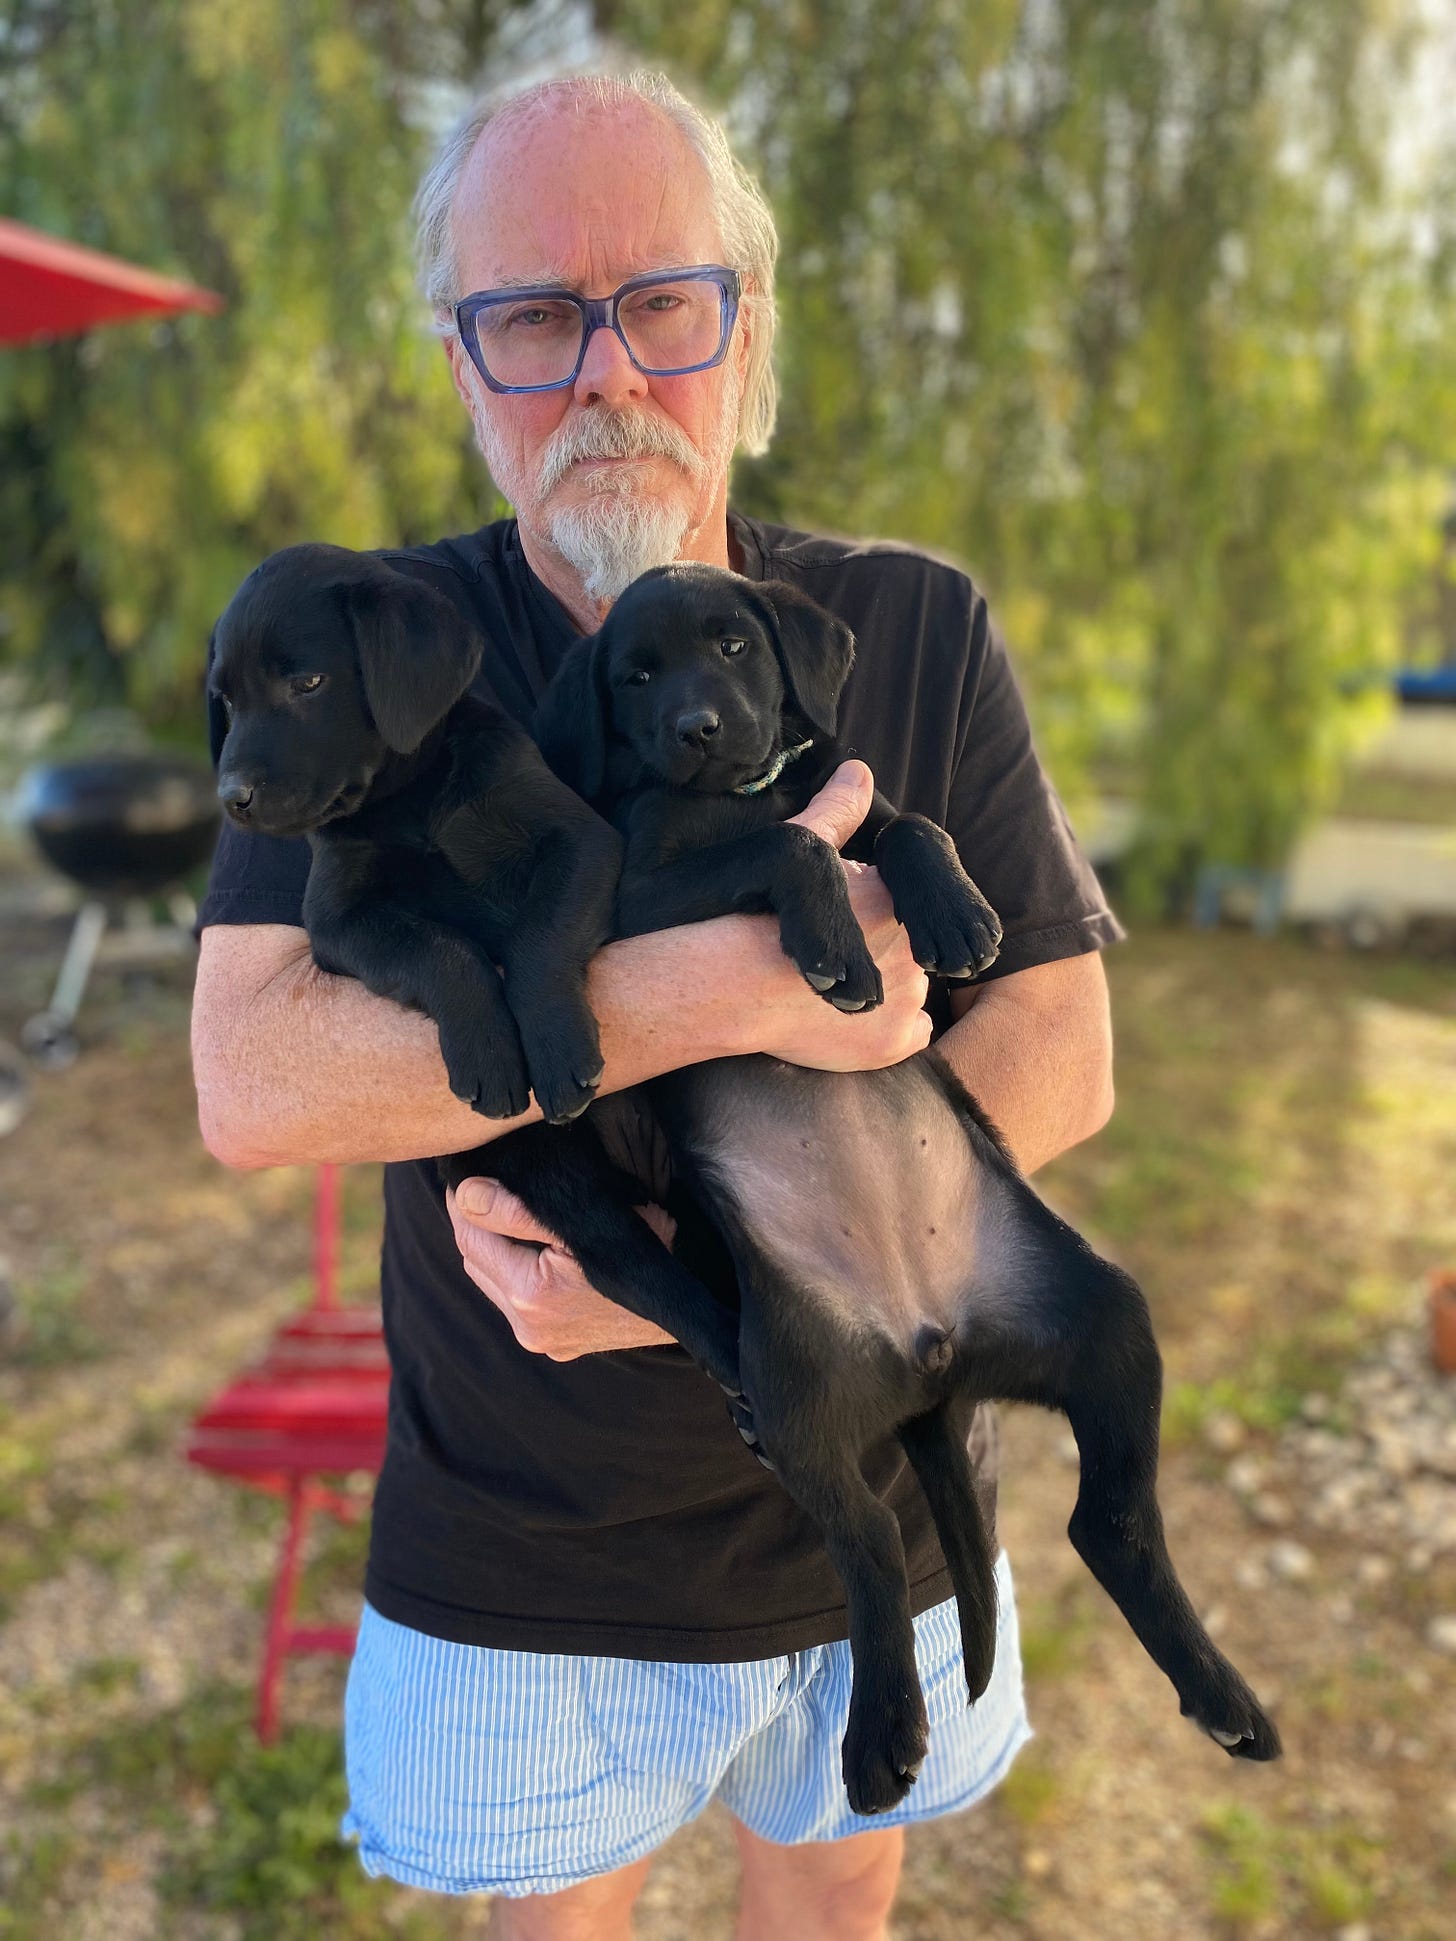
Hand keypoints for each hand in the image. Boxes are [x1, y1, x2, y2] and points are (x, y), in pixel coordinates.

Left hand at [446, 1179, 677, 1359]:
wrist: (688, 1302)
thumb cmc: (646, 1252)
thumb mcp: (585, 1222)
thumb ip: (518, 1212)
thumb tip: (466, 1195)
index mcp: (532, 1295)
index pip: (470, 1239)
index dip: (465, 1204)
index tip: (467, 1175)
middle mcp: (529, 1327)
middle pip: (475, 1262)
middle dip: (479, 1227)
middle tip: (492, 1191)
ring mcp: (542, 1341)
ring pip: (493, 1283)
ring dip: (497, 1253)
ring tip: (517, 1222)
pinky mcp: (556, 1347)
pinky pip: (516, 1304)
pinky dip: (517, 1275)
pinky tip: (542, 1256)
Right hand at [750, 760, 931, 1070]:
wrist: (719, 986)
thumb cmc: (749, 912)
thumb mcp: (796, 846)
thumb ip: (835, 812)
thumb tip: (860, 771)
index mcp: (893, 899)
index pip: (907, 910)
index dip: (876, 916)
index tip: (848, 925)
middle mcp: (911, 950)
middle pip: (910, 951)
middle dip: (881, 952)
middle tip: (829, 958)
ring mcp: (905, 998)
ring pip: (912, 992)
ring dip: (886, 992)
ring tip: (829, 992)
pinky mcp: (893, 1042)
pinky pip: (911, 1033)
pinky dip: (887, 1030)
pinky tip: (844, 1019)